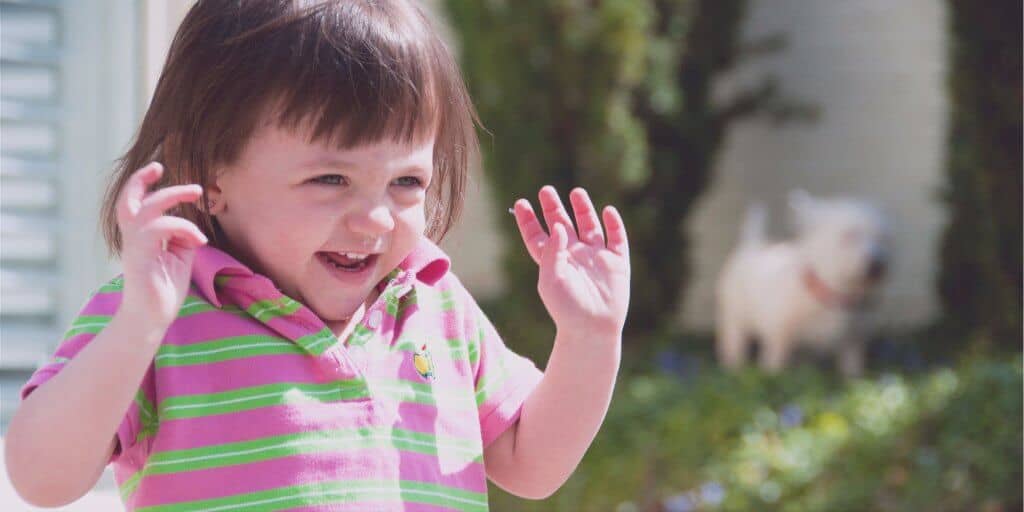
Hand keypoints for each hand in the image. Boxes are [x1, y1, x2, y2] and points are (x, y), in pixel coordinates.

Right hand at [116, 162, 207, 326]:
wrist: (152, 318)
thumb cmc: (164, 288)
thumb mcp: (180, 256)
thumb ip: (182, 236)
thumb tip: (192, 224)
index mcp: (140, 236)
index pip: (134, 202)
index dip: (141, 182)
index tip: (158, 167)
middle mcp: (132, 238)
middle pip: (129, 200)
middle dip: (143, 179)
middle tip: (164, 166)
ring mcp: (135, 248)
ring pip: (145, 210)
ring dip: (173, 197)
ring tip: (197, 194)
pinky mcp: (141, 258)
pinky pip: (158, 229)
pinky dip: (182, 227)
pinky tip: (199, 239)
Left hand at [513, 186, 629, 337]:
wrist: (593, 329)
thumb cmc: (567, 309)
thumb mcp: (551, 280)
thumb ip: (552, 251)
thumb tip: (559, 225)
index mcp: (553, 262)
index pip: (538, 236)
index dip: (529, 220)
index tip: (521, 203)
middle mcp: (574, 256)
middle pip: (562, 226)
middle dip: (554, 208)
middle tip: (546, 190)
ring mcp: (596, 258)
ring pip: (589, 227)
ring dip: (583, 210)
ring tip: (576, 192)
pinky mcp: (616, 263)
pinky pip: (617, 239)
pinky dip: (614, 224)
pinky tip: (608, 211)